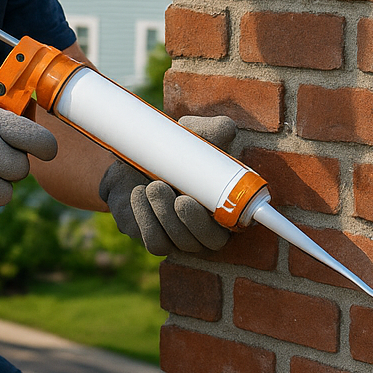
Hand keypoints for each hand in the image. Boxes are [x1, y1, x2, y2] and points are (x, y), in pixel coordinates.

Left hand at [99, 115, 235, 255]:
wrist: (130, 158)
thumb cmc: (168, 149)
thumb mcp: (188, 136)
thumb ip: (210, 131)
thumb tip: (227, 129)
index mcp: (224, 204)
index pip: (242, 220)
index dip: (238, 216)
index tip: (223, 202)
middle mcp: (205, 228)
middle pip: (211, 242)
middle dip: (194, 222)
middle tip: (180, 198)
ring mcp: (178, 238)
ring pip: (179, 243)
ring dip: (166, 217)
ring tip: (153, 187)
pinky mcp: (153, 239)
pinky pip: (154, 242)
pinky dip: (146, 220)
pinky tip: (138, 195)